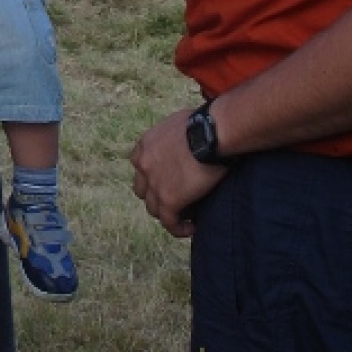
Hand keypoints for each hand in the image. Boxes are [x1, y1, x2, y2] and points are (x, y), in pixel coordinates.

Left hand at [129, 108, 228, 237]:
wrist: (211, 134)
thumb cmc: (203, 124)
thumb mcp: (177, 125)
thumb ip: (171, 138)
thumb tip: (184, 143)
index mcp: (145, 146)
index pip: (140, 167)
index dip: (151, 176)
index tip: (166, 181)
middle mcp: (143, 165)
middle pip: (143, 190)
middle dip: (156, 195)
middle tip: (176, 198)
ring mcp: (154, 184)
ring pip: (154, 208)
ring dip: (168, 213)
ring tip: (185, 216)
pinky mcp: (168, 200)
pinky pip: (169, 222)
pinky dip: (179, 228)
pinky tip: (191, 228)